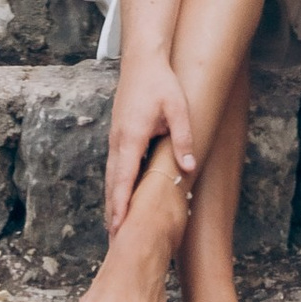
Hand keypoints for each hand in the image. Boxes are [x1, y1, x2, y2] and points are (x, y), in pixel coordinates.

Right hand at [104, 50, 196, 238]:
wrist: (142, 59)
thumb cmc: (160, 82)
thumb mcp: (177, 108)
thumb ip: (183, 139)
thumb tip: (189, 168)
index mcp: (131, 138)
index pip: (124, 180)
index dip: (121, 206)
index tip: (118, 230)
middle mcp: (118, 142)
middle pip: (113, 184)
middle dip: (113, 213)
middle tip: (115, 242)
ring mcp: (116, 139)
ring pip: (112, 177)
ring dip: (113, 202)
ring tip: (115, 229)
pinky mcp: (120, 136)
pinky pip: (115, 168)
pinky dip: (115, 188)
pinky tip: (120, 199)